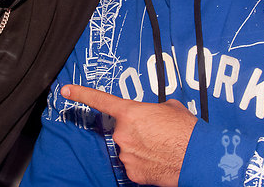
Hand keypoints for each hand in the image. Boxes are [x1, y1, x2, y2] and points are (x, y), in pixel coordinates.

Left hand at [62, 84, 196, 186]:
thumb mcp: (171, 108)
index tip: (65, 90)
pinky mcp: (132, 173)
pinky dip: (145, 164)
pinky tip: (159, 160)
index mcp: (130, 112)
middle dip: (137, 132)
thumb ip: (153, 108)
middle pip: (123, 130)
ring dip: (142, 148)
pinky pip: (134, 165)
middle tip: (157, 134)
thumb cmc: (186, 130)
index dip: (80, 93)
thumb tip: (155, 114)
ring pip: (129, 149)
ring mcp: (126, 154)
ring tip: (163, 147)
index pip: (99, 100)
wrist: (198, 157)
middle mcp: (123, 133)